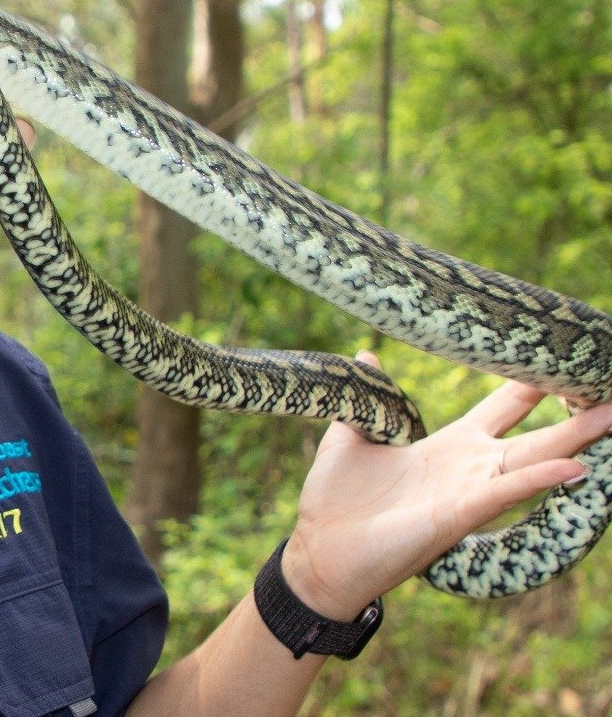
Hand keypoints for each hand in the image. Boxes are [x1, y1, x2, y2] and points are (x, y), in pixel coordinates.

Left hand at [281, 351, 611, 618]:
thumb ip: (369, 396)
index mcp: (448, 444)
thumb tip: (365, 353)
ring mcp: (468, 490)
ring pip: (533, 458)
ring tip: (610, 415)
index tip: (560, 355)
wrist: (320, 550)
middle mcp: (469, 465)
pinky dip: (540, 478)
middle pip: (535, 431)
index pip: (503, 405)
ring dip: (574, 439)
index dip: (531, 380)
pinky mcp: (458, 513)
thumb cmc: (337, 497)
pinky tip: (575, 467)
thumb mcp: (352, 434)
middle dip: (574, 410)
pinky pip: (505, 491)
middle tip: (608, 383)